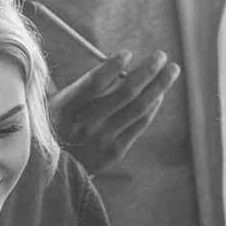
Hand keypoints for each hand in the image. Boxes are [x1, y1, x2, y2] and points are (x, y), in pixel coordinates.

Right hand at [49, 49, 179, 174]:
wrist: (54, 171)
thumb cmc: (57, 126)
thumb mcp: (56, 103)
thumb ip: (83, 85)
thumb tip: (118, 61)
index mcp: (65, 107)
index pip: (94, 82)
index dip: (112, 66)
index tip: (127, 53)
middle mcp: (85, 124)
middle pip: (125, 93)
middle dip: (147, 71)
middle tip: (161, 56)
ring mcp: (102, 140)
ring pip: (138, 108)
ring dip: (159, 86)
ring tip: (171, 71)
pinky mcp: (114, 152)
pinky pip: (140, 124)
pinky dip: (152, 106)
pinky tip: (159, 94)